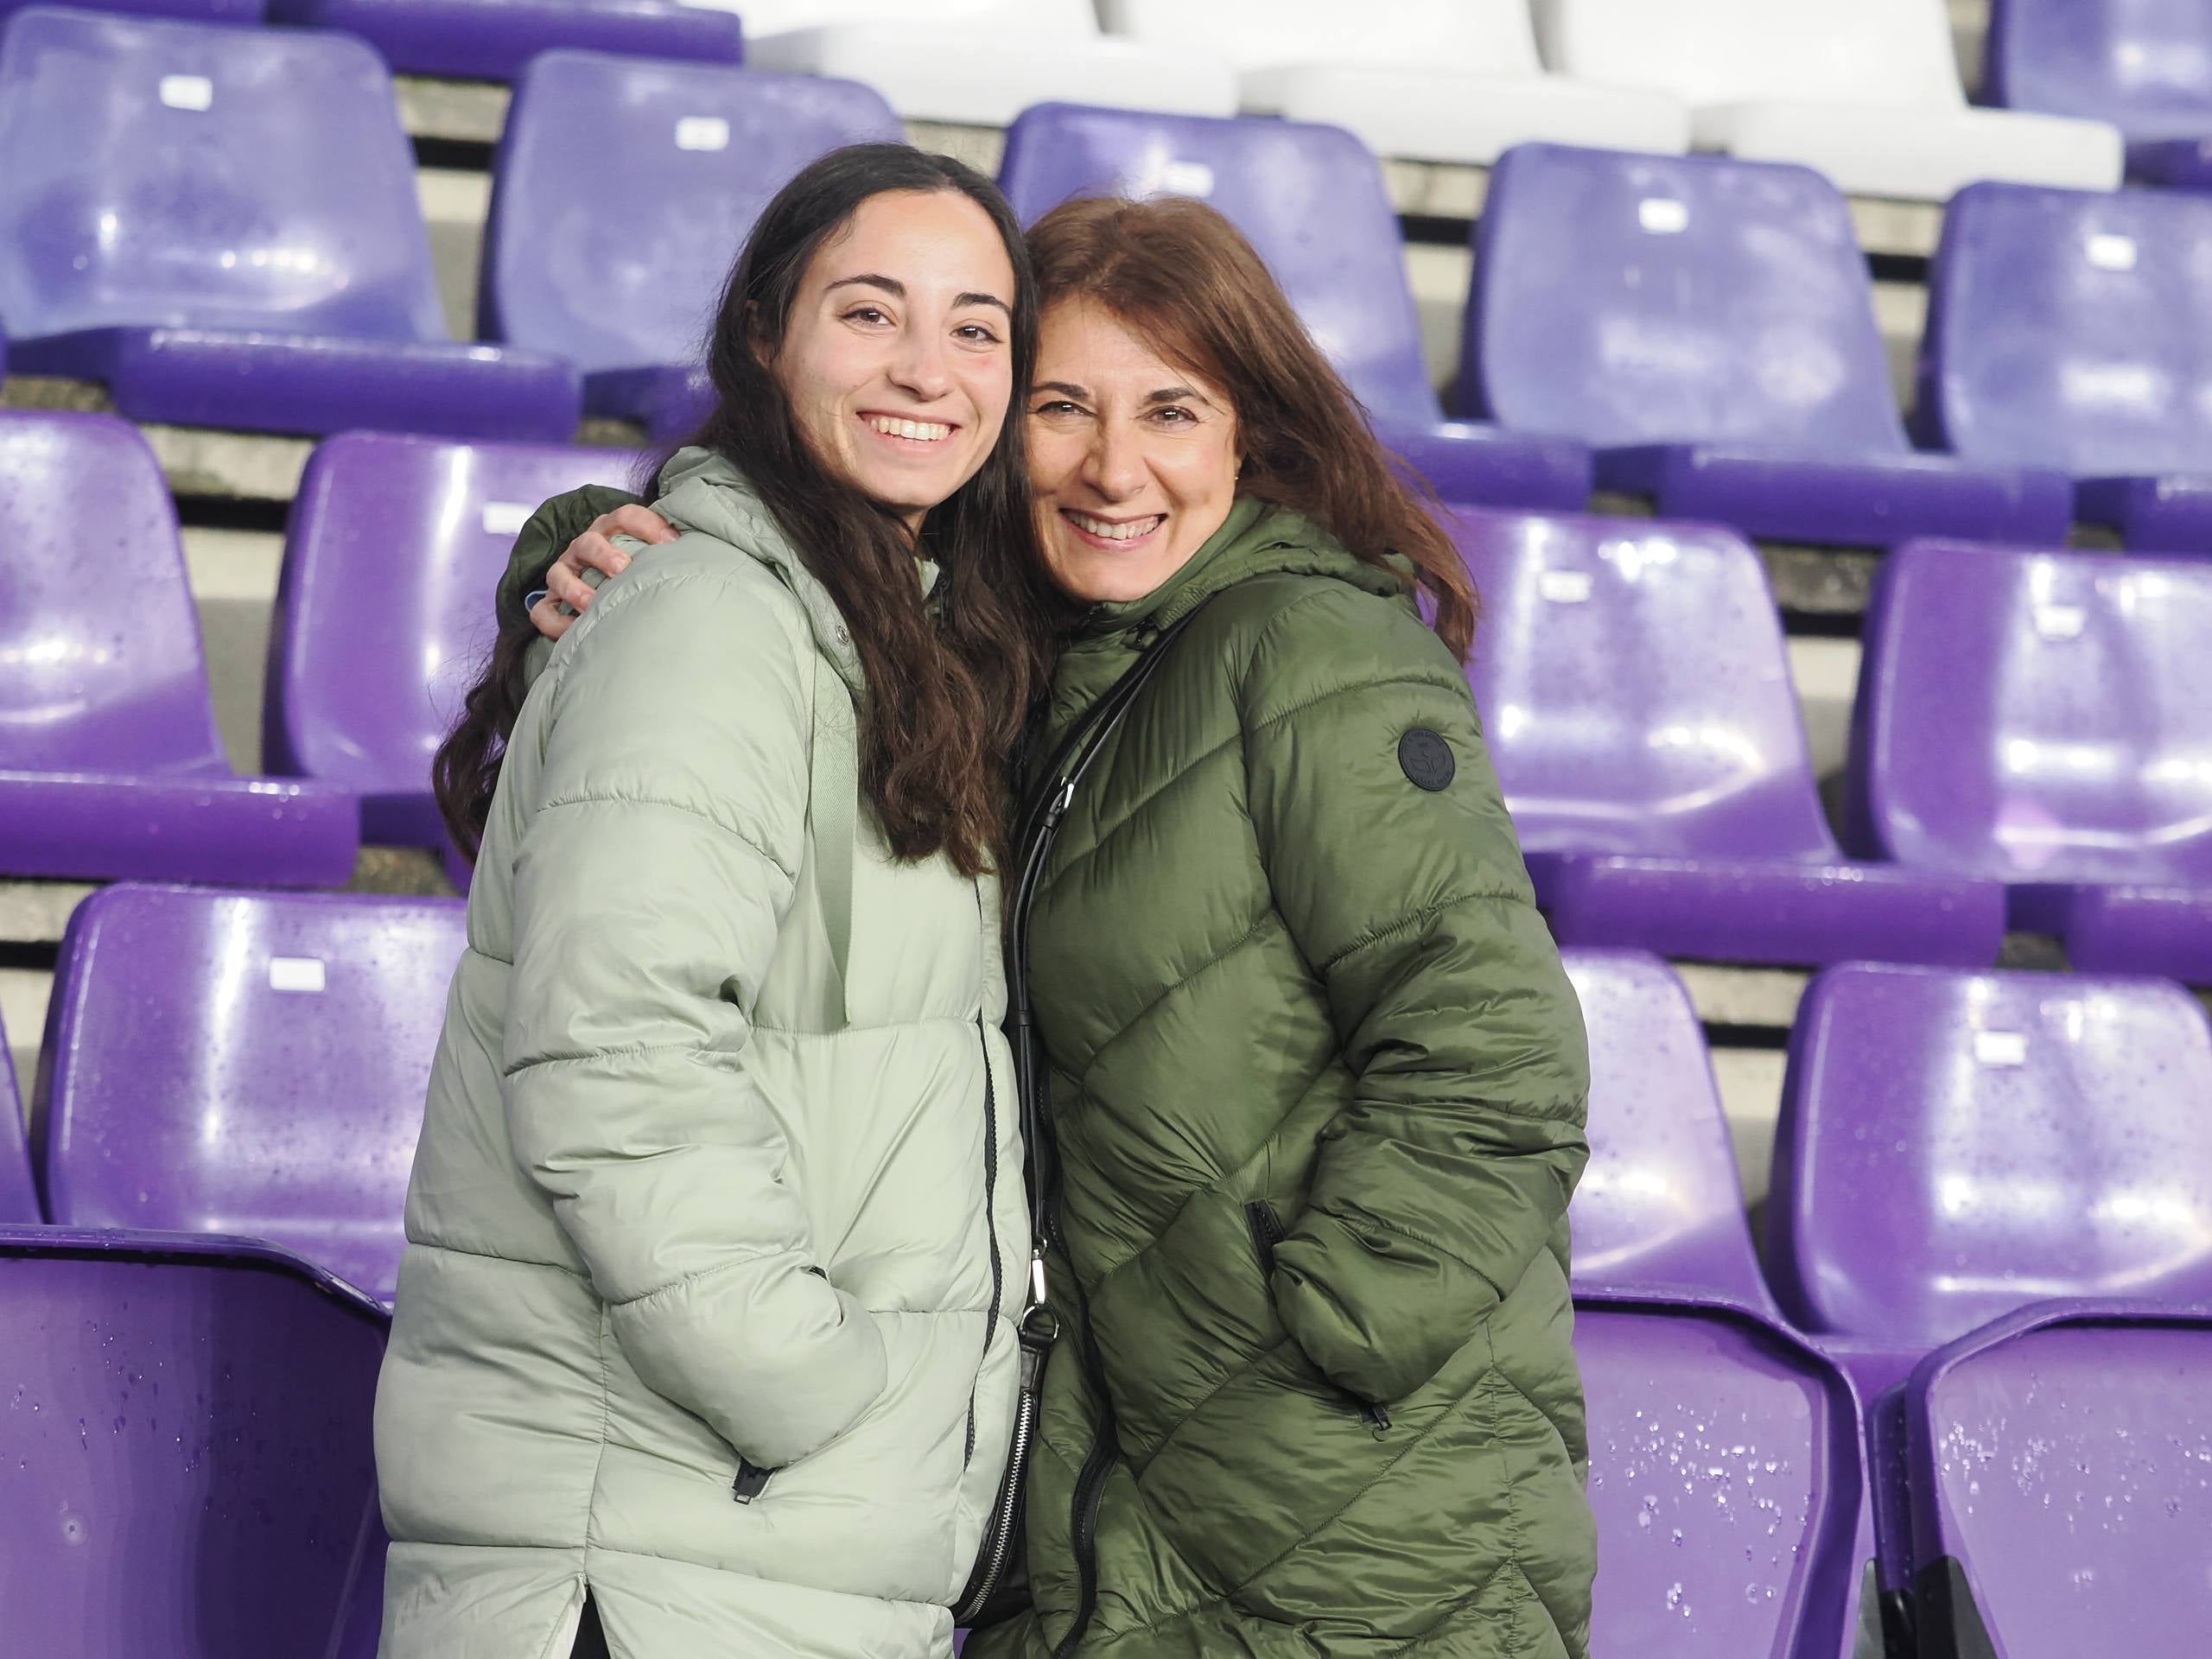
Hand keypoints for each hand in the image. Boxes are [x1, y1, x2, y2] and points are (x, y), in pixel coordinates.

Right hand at [529, 505, 677, 640]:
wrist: (604, 592)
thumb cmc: (639, 574)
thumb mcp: (654, 557)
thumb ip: (674, 553)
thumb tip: (716, 556)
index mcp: (612, 530)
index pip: (626, 515)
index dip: (647, 524)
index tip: (672, 541)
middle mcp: (585, 548)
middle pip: (589, 542)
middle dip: (605, 553)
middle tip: (624, 568)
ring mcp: (566, 573)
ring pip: (559, 574)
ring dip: (575, 588)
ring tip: (593, 603)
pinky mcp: (551, 600)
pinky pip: (543, 611)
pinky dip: (555, 621)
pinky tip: (574, 632)